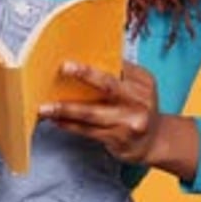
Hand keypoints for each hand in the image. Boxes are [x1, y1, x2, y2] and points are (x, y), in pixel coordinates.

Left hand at [38, 59, 160, 163]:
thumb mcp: (138, 89)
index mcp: (143, 83)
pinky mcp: (119, 140)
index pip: (118, 67)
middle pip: (108, 86)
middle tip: (64, 69)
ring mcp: (130, 122)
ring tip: (46, 107)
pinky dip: (70, 125)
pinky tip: (57, 120)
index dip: (96, 63)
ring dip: (66, 109)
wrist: (154, 142)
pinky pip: (89, 131)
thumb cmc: (138, 110)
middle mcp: (140, 102)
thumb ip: (119, 76)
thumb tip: (85, 61)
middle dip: (84, 75)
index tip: (73, 59)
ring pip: (92, 113)